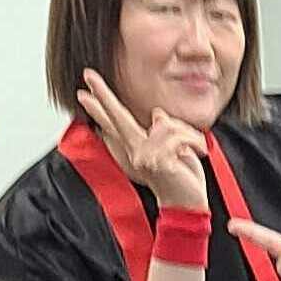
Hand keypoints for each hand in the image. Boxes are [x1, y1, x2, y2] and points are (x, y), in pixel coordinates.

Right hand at [77, 69, 208, 216]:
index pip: (114, 124)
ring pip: (166, 124)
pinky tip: (197, 154)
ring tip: (193, 150)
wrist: (189, 206)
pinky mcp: (157, 160)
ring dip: (188, 135)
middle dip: (103, 94)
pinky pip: (179, 135)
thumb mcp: (174, 149)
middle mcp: (135, 152)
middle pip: (117, 117)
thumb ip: (162, 132)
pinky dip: (195, 143)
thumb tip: (157, 114)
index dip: (99, 107)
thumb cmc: (183, 179)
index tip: (82, 92)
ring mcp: (143, 157)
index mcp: (136, 149)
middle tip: (88, 75)